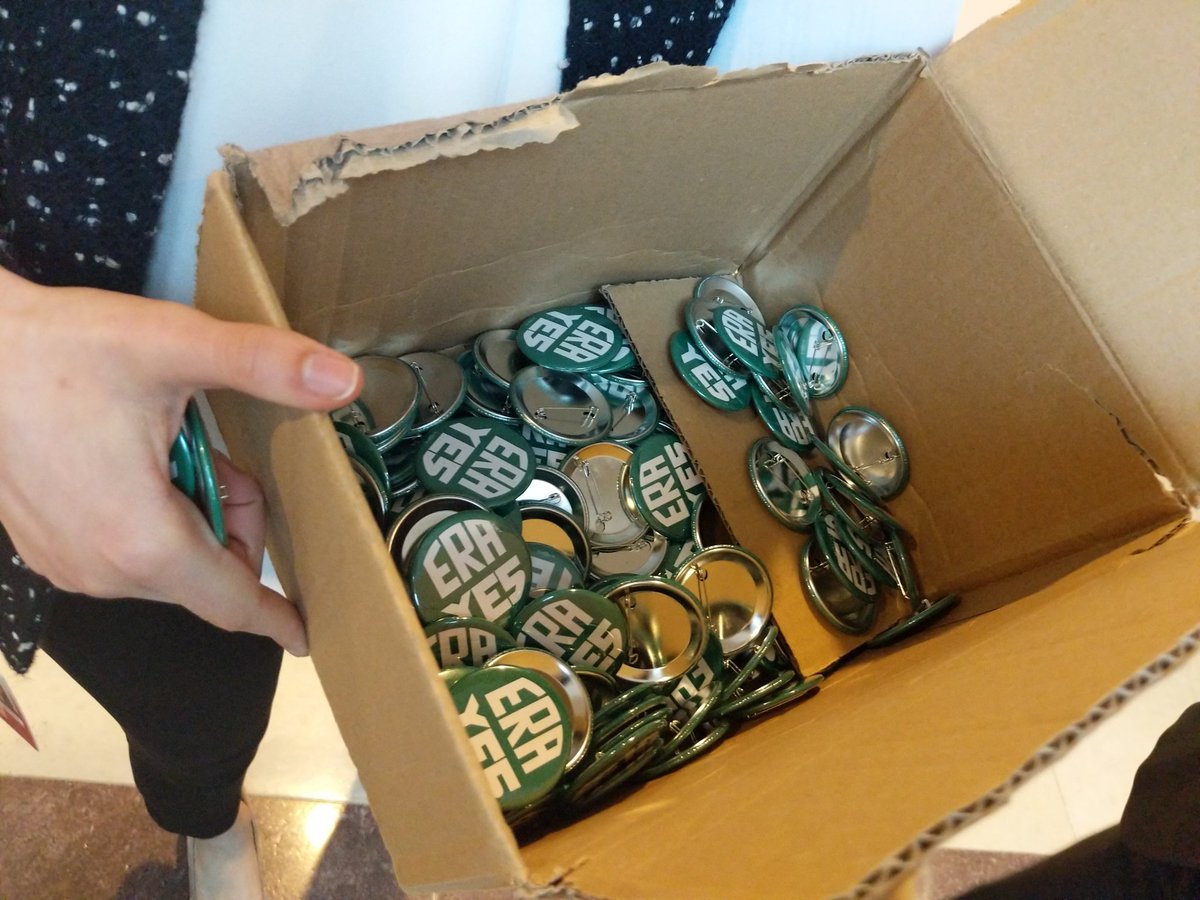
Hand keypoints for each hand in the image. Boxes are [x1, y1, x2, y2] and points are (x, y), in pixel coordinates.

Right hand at [0, 267, 362, 655]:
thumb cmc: (63, 348)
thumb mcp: (174, 346)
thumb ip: (264, 365)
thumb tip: (345, 380)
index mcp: (142, 540)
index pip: (232, 603)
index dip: (276, 618)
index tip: (307, 636)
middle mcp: (102, 571)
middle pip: (208, 574)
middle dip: (235, 523)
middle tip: (220, 457)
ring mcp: (66, 566)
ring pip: (168, 565)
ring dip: (194, 518)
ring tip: (169, 449)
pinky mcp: (44, 550)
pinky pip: (125, 556)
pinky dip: (152, 521)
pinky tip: (132, 461)